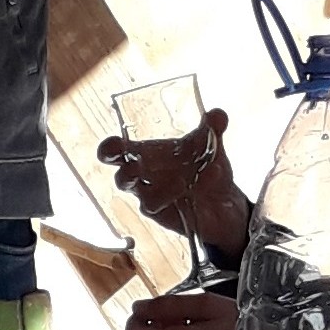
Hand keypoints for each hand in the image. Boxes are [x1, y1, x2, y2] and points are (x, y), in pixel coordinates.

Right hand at [98, 108, 251, 258]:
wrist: (220, 199)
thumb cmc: (201, 166)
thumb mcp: (209, 145)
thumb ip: (212, 129)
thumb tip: (218, 114)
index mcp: (145, 154)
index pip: (117, 151)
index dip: (109, 149)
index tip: (112, 147)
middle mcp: (143, 177)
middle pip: (122, 177)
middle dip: (125, 173)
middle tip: (134, 167)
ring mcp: (151, 198)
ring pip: (143, 197)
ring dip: (161, 189)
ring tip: (181, 180)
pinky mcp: (163, 215)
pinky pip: (162, 210)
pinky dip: (175, 199)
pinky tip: (190, 190)